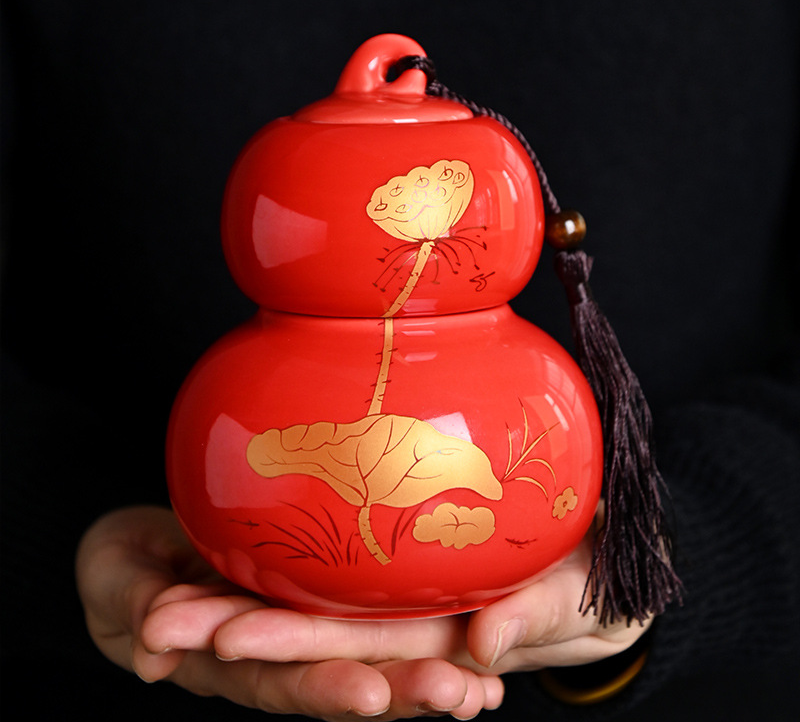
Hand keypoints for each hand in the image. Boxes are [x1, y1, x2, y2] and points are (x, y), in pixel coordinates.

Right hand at [75, 506, 502, 719]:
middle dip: (397, 691)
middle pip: (340, 676)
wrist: (147, 556)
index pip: (278, 679)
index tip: (367, 694)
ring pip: (366, 652)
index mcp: (230, 659)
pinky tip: (476, 645)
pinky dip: (420, 633)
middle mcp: (276, 654)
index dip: (320, 689)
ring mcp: (301, 626)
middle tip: (453, 696)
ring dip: (422, 671)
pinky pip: (369, 617)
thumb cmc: (126, 570)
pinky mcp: (317, 596)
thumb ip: (134, 606)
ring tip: (479, 687)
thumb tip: (152, 655)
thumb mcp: (118, 580)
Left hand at [197, 520, 649, 674]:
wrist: (604, 556)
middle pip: (314, 630)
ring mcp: (399, 593)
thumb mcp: (581, 598)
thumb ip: (536, 616)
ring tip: (165, 606)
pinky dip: (286, 569)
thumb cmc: (598, 580)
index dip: (293, 648)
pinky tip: (232, 558)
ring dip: (241, 604)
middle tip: (161, 626)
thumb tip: (482, 648)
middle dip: (238, 632)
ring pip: (315, 601)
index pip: (360, 647)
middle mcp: (407, 621)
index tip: (223, 642)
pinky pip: (341, 567)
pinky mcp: (402, 559)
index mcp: (443, 638)